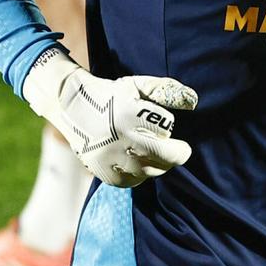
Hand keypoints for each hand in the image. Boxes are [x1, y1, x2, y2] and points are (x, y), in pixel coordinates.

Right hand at [22, 47, 197, 186]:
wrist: (72, 108)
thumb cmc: (112, 94)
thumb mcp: (138, 85)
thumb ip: (166, 90)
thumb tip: (193, 102)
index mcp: (130, 115)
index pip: (167, 129)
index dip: (169, 128)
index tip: (168, 128)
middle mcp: (121, 140)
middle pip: (164, 157)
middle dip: (176, 153)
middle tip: (178, 149)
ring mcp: (111, 159)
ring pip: (150, 171)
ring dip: (157, 162)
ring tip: (152, 150)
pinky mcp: (105, 173)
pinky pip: (133, 181)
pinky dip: (140, 173)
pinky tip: (137, 160)